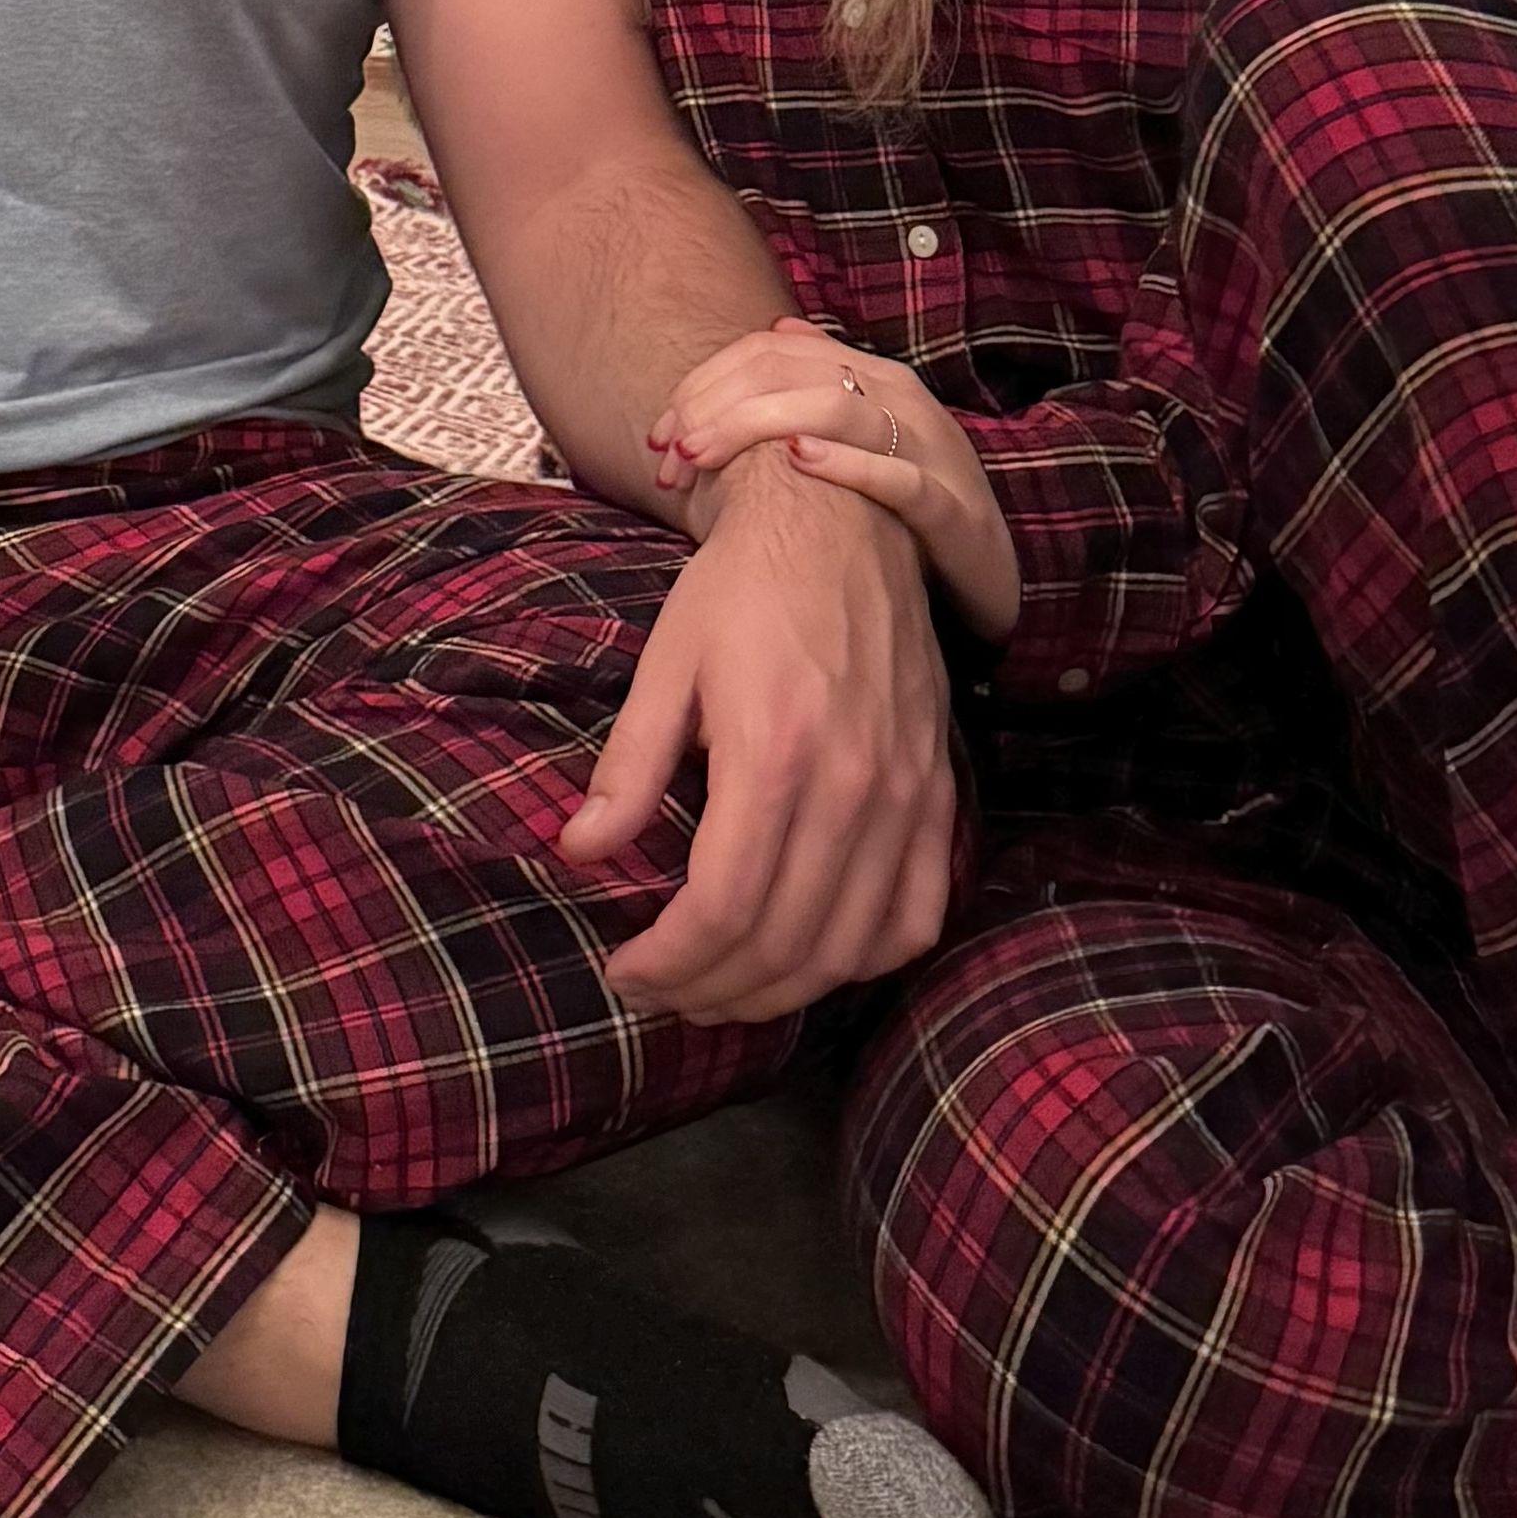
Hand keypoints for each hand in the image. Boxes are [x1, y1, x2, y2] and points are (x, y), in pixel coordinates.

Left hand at [553, 448, 959, 1018]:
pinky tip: (811, 958)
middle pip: (784, 943)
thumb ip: (629, 766)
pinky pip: (915, 915)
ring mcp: (906, 797)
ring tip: (720, 992)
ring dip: (780, 991)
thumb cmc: (742, 588)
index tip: (624, 972)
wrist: (844, 525)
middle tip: (661, 992)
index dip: (668, 961)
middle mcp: (853, 787)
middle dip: (712, 990)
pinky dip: (864, 958)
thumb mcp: (666, 661)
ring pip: (849, 947)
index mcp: (775, 752)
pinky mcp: (936, 794)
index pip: (723, 907)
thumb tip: (579, 851)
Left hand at [646, 321, 1024, 651]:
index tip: (659, 436)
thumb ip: (814, 388)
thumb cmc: (904, 508)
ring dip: (755, 425)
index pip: (768, 352)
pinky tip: (797, 459)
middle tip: (669, 455)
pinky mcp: (951, 506)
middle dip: (716, 408)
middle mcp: (899, 399)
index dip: (704, 384)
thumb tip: (775, 331)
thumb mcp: (860, 440)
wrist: (991, 572)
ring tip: (702, 455)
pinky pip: (897, 476)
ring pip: (836, 407)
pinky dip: (845, 462)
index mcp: (868, 377)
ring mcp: (930, 448)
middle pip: (790, 372)